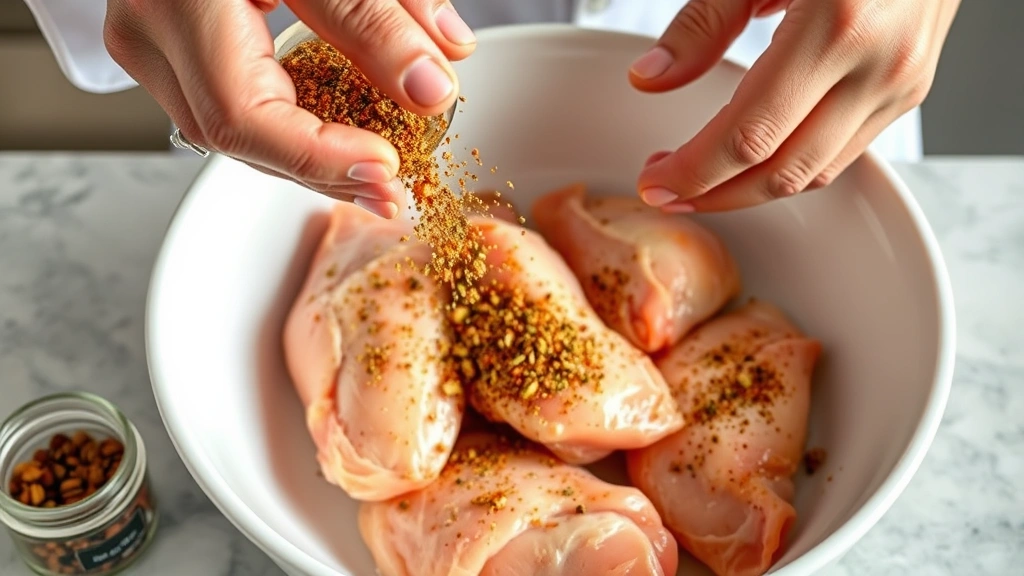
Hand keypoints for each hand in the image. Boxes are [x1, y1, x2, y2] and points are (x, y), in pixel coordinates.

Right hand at [103, 0, 476, 217]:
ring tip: (380, 176)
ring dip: (313, 160)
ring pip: (236, 134)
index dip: (319, 155)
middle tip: (397, 191)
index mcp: (177, 1)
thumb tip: (432, 86)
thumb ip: (376, 15)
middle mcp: (151, 35)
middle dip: (325, 171)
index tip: (387, 166)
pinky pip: (235, 109)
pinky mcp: (173, 52)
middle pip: (239, 137)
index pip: (242, 114)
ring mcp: (155, 49)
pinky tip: (343, 143)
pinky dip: (294, 130)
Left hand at [631, 0, 959, 211]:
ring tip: (698, 180)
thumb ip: (702, 24)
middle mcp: (879, 64)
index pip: (751, 135)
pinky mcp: (910, 90)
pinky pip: (842, 152)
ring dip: (750, 190)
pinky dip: (790, 167)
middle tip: (665, 192)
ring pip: (815, 172)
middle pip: (782, 171)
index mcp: (838, 25)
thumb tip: (650, 76)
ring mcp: (902, 82)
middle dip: (715, 194)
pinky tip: (750, 160)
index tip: (655, 183)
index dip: (695, 171)